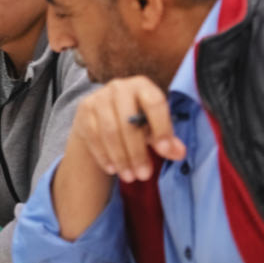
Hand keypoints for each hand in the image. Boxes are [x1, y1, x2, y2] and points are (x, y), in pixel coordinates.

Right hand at [70, 76, 184, 182]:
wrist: (102, 114)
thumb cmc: (135, 119)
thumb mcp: (154, 126)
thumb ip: (167, 138)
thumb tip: (179, 153)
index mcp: (143, 86)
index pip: (154, 103)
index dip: (161, 127)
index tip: (165, 152)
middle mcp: (119, 87)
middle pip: (128, 122)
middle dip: (137, 152)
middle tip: (144, 175)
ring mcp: (99, 98)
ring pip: (110, 132)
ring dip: (121, 158)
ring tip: (130, 176)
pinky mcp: (84, 111)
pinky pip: (94, 137)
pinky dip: (104, 156)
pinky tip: (112, 169)